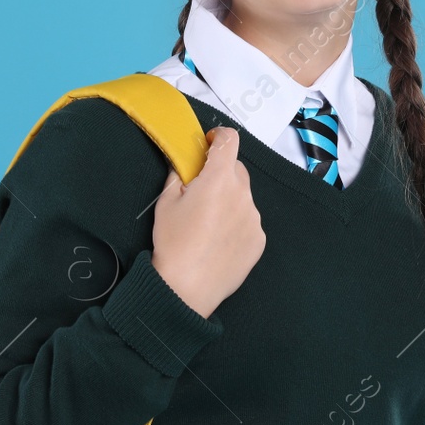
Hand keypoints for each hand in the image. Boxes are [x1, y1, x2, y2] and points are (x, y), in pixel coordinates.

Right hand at [149, 126, 264, 318]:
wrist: (187, 288)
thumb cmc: (173, 243)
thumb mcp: (166, 202)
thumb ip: (178, 175)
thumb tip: (185, 164)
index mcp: (219, 179)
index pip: (230, 140)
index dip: (219, 136)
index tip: (210, 143)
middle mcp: (243, 195)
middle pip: (236, 170)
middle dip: (220, 173)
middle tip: (200, 192)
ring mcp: (254, 218)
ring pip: (243, 197)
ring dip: (229, 200)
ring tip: (207, 224)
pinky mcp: (259, 239)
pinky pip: (248, 220)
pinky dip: (236, 222)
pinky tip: (218, 240)